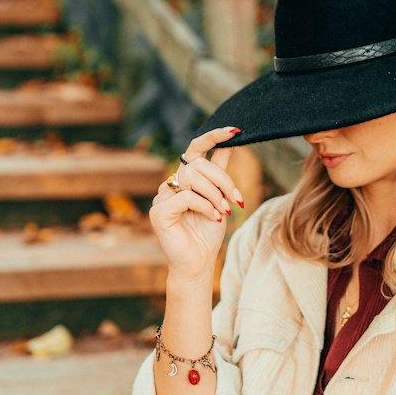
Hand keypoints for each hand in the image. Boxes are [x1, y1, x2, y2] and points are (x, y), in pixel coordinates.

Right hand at [150, 126, 245, 281]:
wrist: (199, 263)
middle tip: (236, 201)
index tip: (235, 130)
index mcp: (185, 179)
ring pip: (192, 178)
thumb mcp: (220, 199)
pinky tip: (213, 217)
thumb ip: (221, 174)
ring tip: (224, 212)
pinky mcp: (159, 212)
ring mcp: (162, 197)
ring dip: (215, 195)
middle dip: (223, 180)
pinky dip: (205, 206)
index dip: (213, 137)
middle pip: (198, 164)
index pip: (195, 149)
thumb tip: (230, 145)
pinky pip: (186, 197)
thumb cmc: (208, 233)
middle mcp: (171, 184)